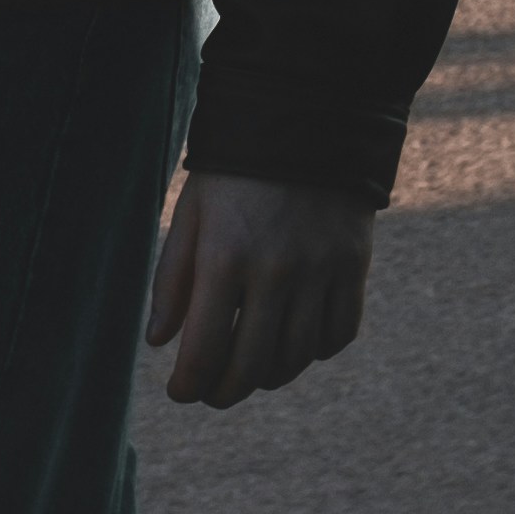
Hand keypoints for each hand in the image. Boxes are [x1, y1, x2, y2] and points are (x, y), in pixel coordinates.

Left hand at [149, 170, 375, 405]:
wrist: (307, 120)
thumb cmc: (235, 172)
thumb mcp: (193, 214)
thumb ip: (174, 279)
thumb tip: (161, 342)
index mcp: (225, 256)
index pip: (205, 350)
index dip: (189, 384)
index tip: (180, 392)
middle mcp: (276, 270)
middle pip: (251, 365)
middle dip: (224, 392)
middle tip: (212, 393)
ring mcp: (320, 271)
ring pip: (296, 358)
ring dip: (268, 377)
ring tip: (250, 371)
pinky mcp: (353, 266)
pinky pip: (338, 334)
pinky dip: (315, 351)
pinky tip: (294, 343)